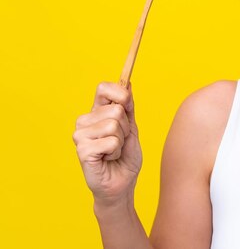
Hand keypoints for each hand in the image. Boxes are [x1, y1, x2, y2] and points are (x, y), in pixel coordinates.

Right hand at [73, 82, 142, 204]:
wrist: (122, 183)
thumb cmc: (125, 157)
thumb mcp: (131, 128)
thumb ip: (128, 107)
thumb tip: (127, 83)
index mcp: (96, 112)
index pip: (103, 88)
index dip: (120, 93)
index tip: (127, 105)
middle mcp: (85, 121)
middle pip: (116, 109)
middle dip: (126, 128)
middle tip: (119, 142)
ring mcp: (81, 135)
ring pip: (114, 125)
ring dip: (121, 142)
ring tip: (113, 152)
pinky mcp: (82, 150)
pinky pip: (111, 142)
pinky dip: (116, 152)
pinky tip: (108, 159)